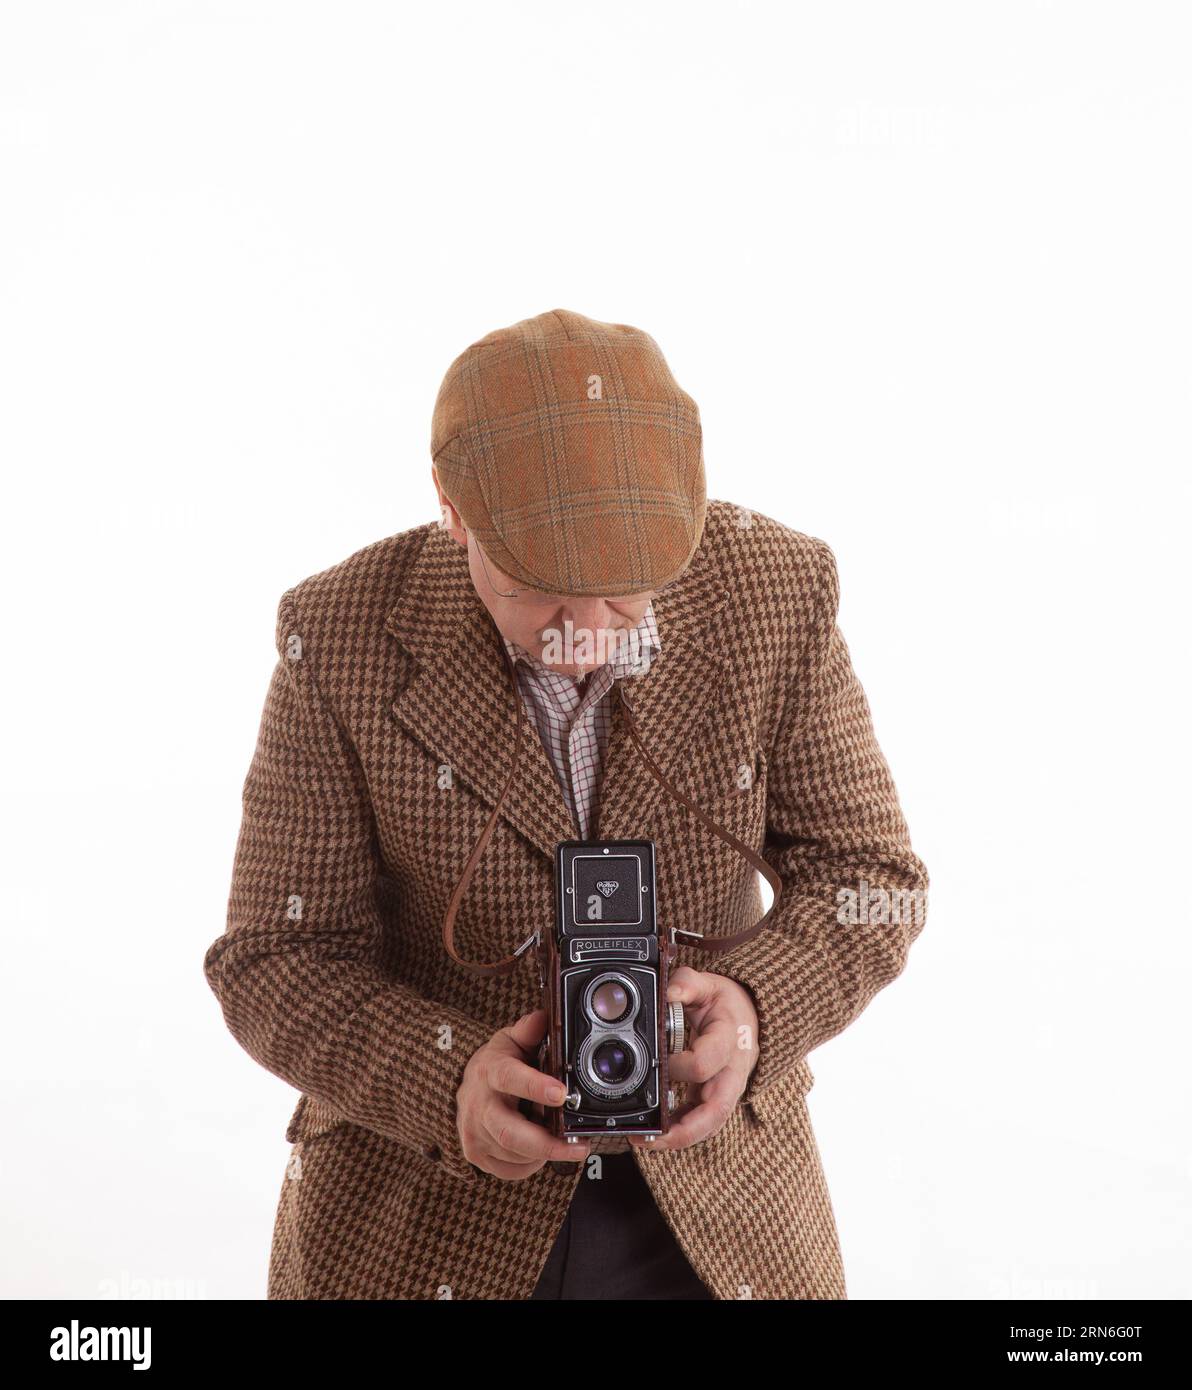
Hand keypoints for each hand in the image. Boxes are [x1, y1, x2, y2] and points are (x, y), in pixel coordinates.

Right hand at [456, 1008, 591, 1178]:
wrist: (466, 1088)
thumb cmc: (496, 1065)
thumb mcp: (511, 1040)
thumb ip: (529, 1030)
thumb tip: (546, 1017)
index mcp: (490, 1071)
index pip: (509, 1078)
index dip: (535, 1087)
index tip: (561, 1094)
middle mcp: (479, 1105)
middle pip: (510, 1133)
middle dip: (548, 1144)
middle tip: (580, 1145)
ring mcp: (474, 1133)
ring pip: (514, 1154)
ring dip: (545, 1152)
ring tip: (565, 1141)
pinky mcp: (476, 1155)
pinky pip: (510, 1170)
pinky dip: (531, 1164)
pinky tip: (542, 1151)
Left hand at [628, 965, 758, 1153]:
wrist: (751, 1016)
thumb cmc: (727, 1003)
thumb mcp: (709, 985)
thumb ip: (687, 984)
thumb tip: (668, 992)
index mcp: (729, 1040)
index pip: (705, 1062)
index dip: (678, 1066)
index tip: (657, 1061)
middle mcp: (732, 1071)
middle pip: (716, 1110)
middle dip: (684, 1128)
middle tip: (650, 1135)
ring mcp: (727, 1090)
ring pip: (711, 1124)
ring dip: (680, 1138)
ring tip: (646, 1142)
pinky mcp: (716, 1099)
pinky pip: (702, 1122)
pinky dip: (680, 1132)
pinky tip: (655, 1136)